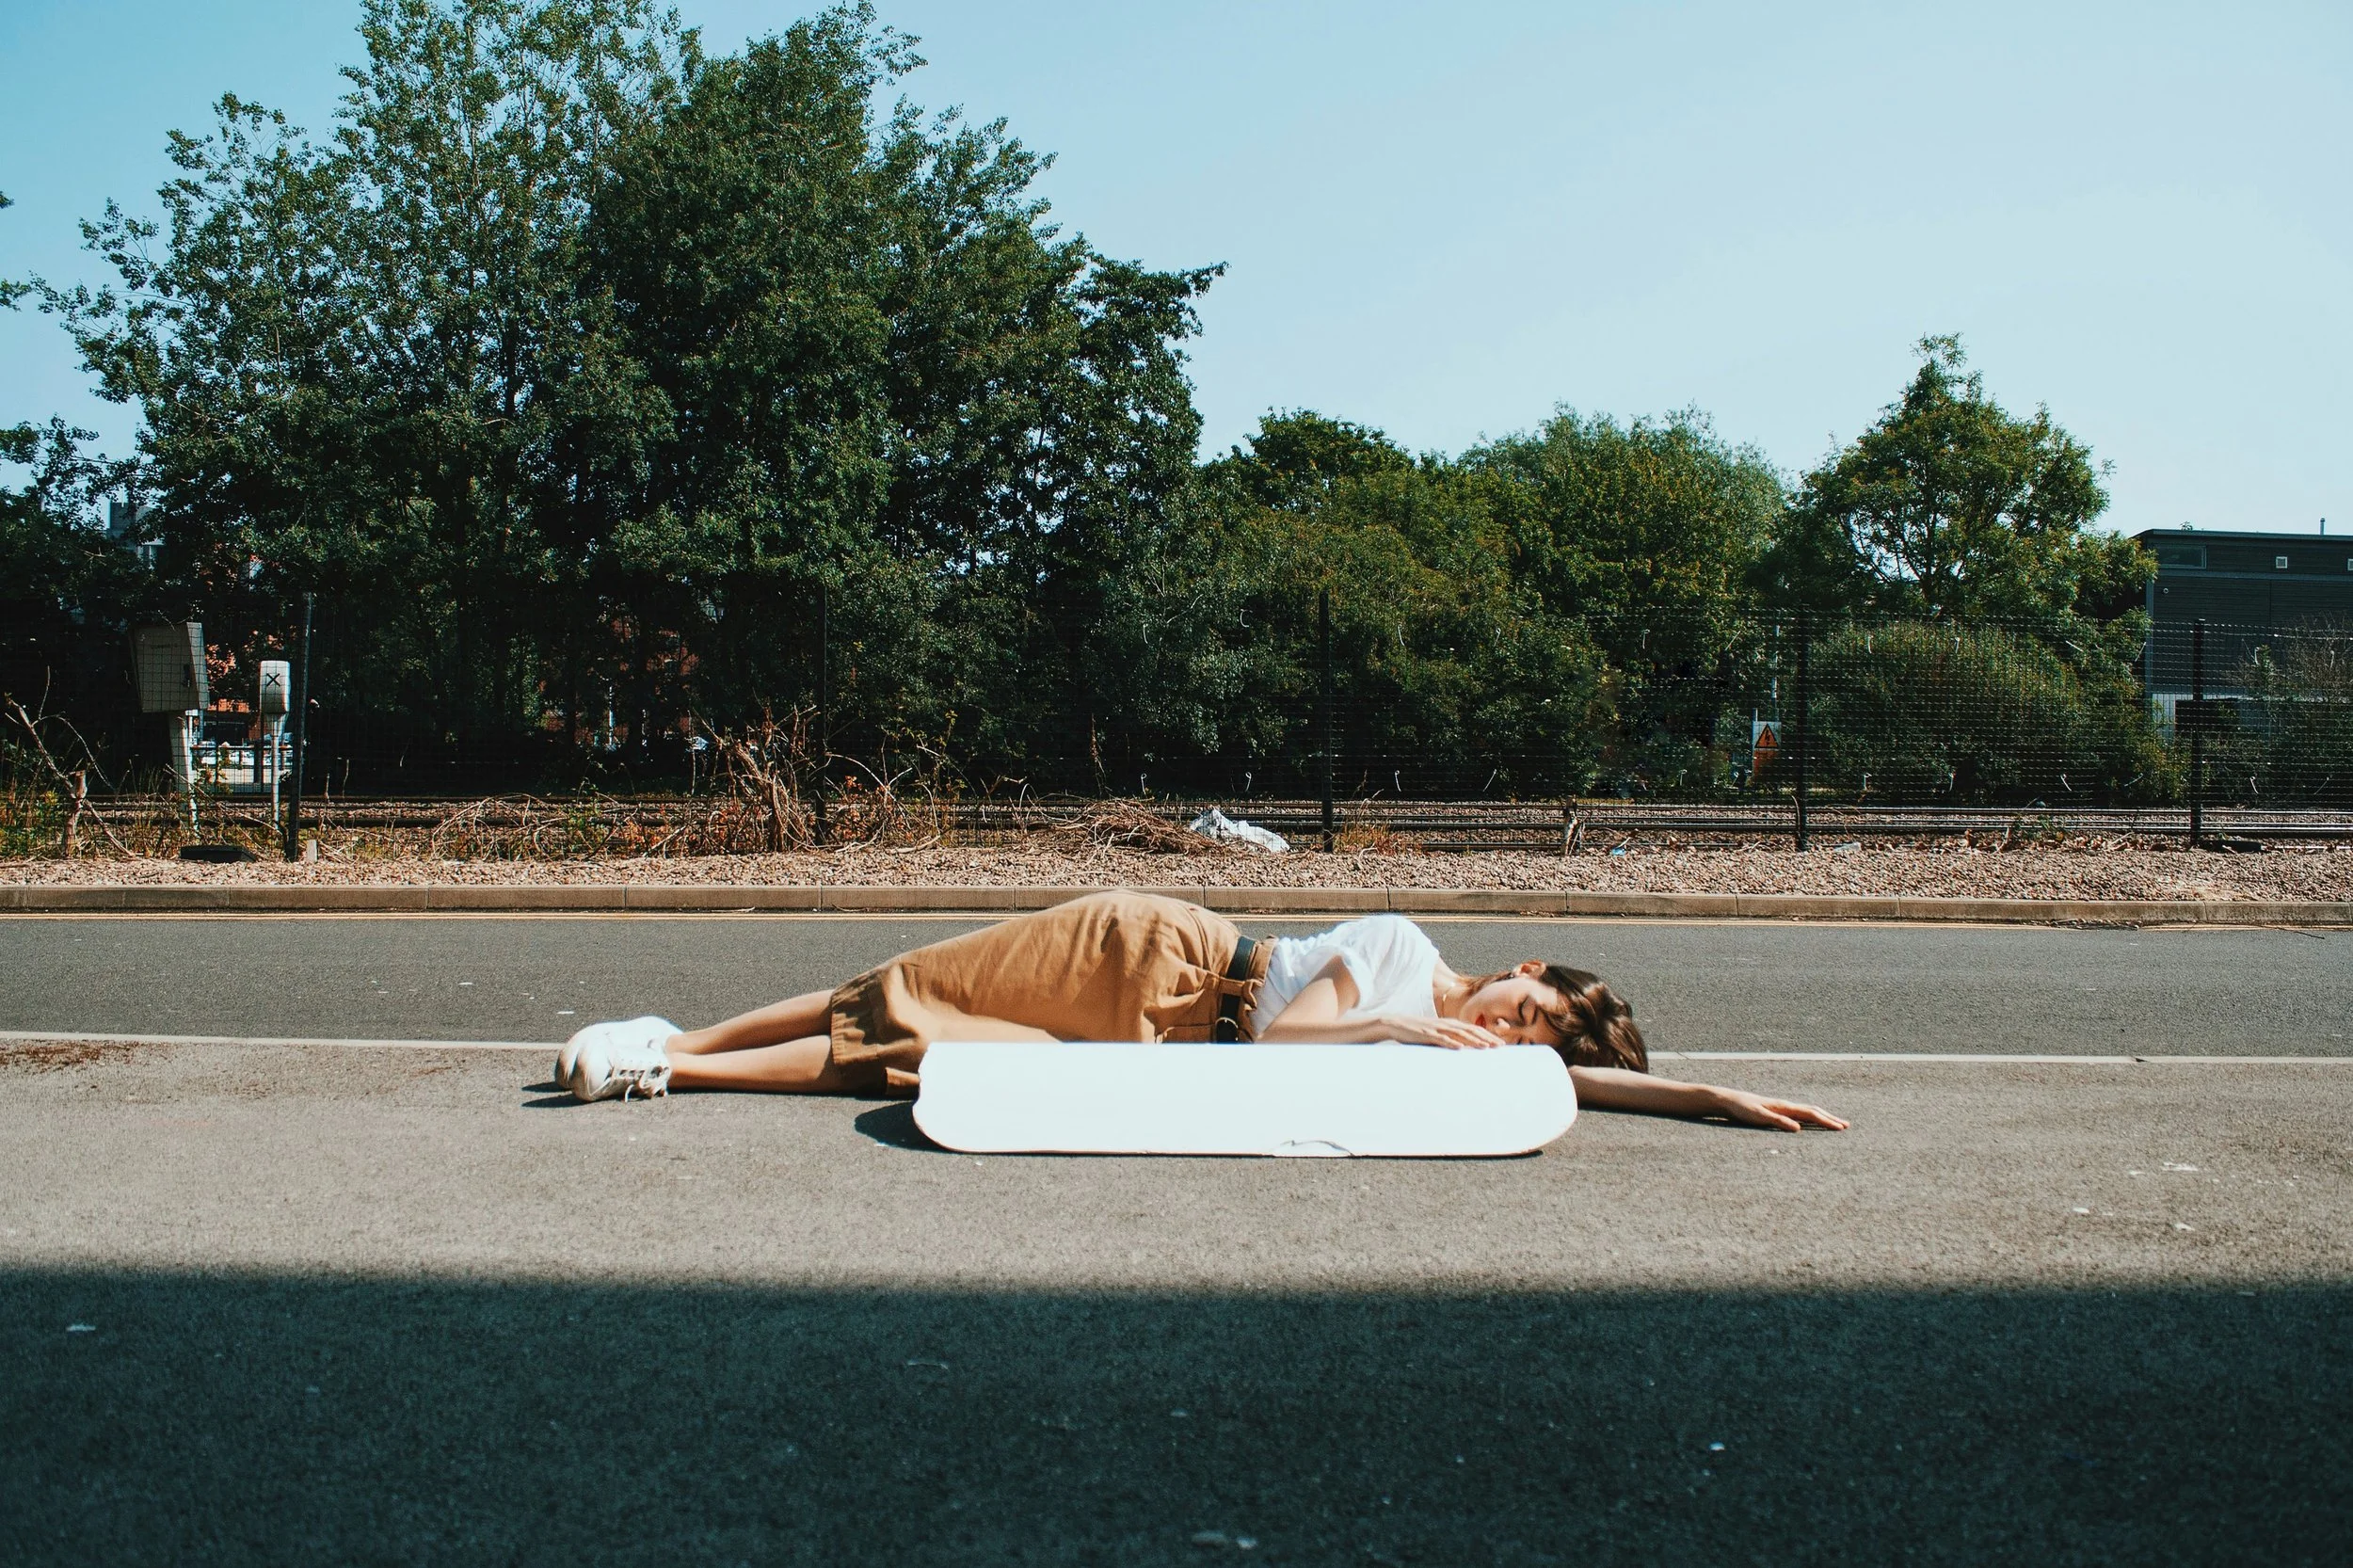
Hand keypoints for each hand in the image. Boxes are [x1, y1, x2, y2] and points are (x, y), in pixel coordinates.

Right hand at [1382, 1014, 1507, 1050]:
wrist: (1397, 1023)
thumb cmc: (1418, 1031)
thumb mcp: (1437, 1035)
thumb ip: (1450, 1039)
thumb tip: (1463, 1049)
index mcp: (1451, 1024)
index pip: (1474, 1029)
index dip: (1488, 1035)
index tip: (1501, 1044)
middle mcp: (1447, 1024)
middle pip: (1471, 1030)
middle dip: (1487, 1038)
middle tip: (1500, 1046)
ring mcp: (1437, 1028)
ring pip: (1459, 1034)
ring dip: (1473, 1041)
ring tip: (1486, 1047)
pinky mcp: (1427, 1034)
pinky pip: (1441, 1039)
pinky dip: (1451, 1043)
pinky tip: (1460, 1048)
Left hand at [1706, 1088, 1847, 1131]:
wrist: (1728, 1100)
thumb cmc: (1741, 1109)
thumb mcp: (1758, 1117)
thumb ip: (1777, 1121)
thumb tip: (1798, 1129)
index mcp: (1784, 1107)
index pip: (1810, 1114)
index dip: (1827, 1121)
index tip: (1841, 1128)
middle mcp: (1785, 1105)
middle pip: (1813, 1110)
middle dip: (1830, 1118)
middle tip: (1846, 1125)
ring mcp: (1781, 1107)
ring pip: (1807, 1111)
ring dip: (1822, 1116)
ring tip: (1834, 1122)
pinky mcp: (1776, 1110)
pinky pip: (1799, 1113)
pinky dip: (1810, 1117)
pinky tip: (1810, 1121)